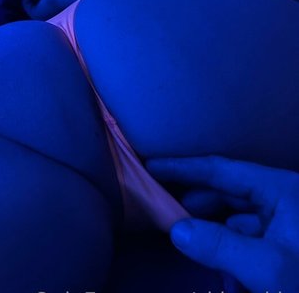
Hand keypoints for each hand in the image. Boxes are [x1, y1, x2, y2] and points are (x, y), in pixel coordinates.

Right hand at [146, 155, 298, 291]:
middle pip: (227, 192)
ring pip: (238, 219)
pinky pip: (251, 241)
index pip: (221, 169)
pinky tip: (223, 270)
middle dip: (196, 203)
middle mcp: (284, 200)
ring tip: (189, 242)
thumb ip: (219, 246)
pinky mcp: (288, 249)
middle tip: (162, 212)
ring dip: (214, 232)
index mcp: (282, 190)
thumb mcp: (268, 269)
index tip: (150, 166)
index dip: (183, 167)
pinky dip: (233, 251)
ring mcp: (287, 225)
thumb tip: (177, 230)